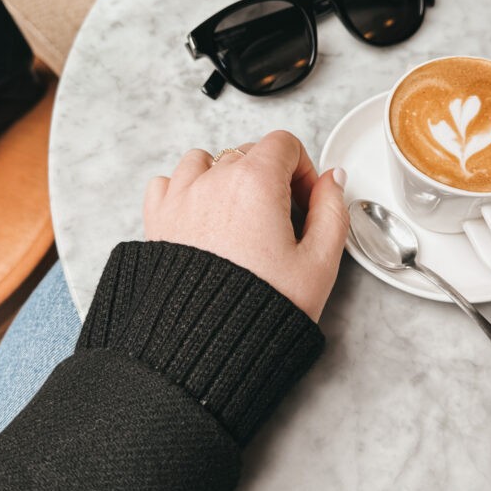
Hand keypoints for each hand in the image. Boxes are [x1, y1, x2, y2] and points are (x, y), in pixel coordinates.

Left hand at [143, 131, 348, 321]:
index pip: (284, 143)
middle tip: (280, 220)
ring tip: (239, 218)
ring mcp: (180, 198)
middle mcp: (213, 181)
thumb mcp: (319, 262)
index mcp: (255, 182)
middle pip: (247, 152)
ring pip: (204, 161)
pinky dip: (184, 191)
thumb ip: (333, 211)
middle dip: (268, 176)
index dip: (302, 169)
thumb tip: (332, 181)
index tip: (305, 200)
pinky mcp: (157, 220)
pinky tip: (202, 219)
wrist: (206, 348)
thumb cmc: (260, 309)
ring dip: (224, 178)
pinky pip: (167, 183)